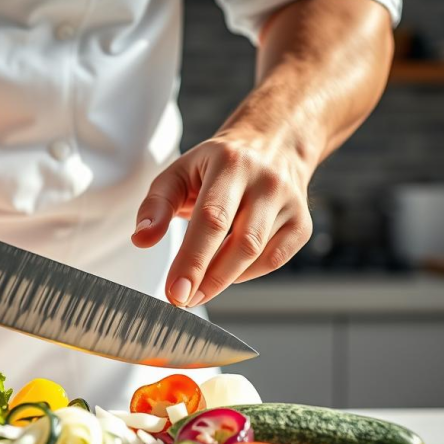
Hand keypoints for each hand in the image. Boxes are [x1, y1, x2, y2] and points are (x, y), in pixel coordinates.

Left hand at [132, 132, 314, 306]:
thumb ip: (156, 205)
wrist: (272, 145)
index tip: (175, 291)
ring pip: (258, 255)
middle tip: (181, 298)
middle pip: (241, 242)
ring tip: (197, 288)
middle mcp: (267, 181)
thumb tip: (141, 239)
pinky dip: (246, 273)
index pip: (212, 218)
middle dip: (208, 279)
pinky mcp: (302, 224)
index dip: (193, 259)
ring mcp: (290, 203)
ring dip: (223, 280)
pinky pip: (273, 261)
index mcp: (231, 163)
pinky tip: (226, 272)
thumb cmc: (215, 166)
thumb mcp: (180, 173)